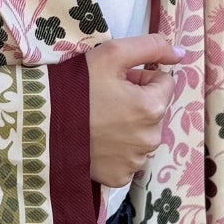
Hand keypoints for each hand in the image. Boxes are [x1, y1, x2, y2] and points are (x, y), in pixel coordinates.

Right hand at [85, 34, 188, 187]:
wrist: (42, 124)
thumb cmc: (77, 86)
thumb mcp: (112, 54)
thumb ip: (151, 46)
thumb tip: (181, 54)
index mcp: (153, 107)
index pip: (162, 82)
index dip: (140, 77)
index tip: (117, 80)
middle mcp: (151, 138)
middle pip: (154, 110)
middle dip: (136, 103)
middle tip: (104, 100)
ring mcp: (135, 161)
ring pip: (141, 135)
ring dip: (128, 127)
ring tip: (99, 121)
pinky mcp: (119, 177)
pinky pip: (128, 159)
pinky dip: (117, 151)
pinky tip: (98, 142)